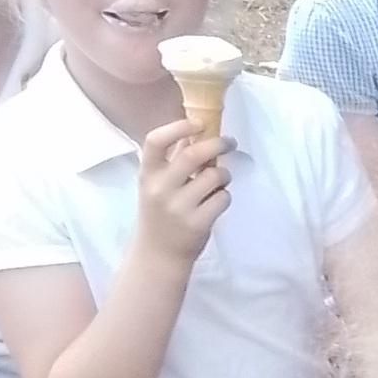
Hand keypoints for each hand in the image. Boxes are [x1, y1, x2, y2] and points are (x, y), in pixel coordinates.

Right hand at [136, 122, 229, 263]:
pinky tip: (216, 202)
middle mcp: (160, 189)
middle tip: (229, 142)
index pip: (155, 141)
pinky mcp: (197, 223)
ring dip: (224, 174)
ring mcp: (179, 208)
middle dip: (217, 143)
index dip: (178, 127)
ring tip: (219, 180)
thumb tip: (196, 132)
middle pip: (192, 154)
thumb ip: (173, 160)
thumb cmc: (160, 214)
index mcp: (148, 175)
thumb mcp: (157, 185)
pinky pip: (223, 198)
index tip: (198, 122)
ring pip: (214, 176)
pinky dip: (225, 196)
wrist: (158, 255)